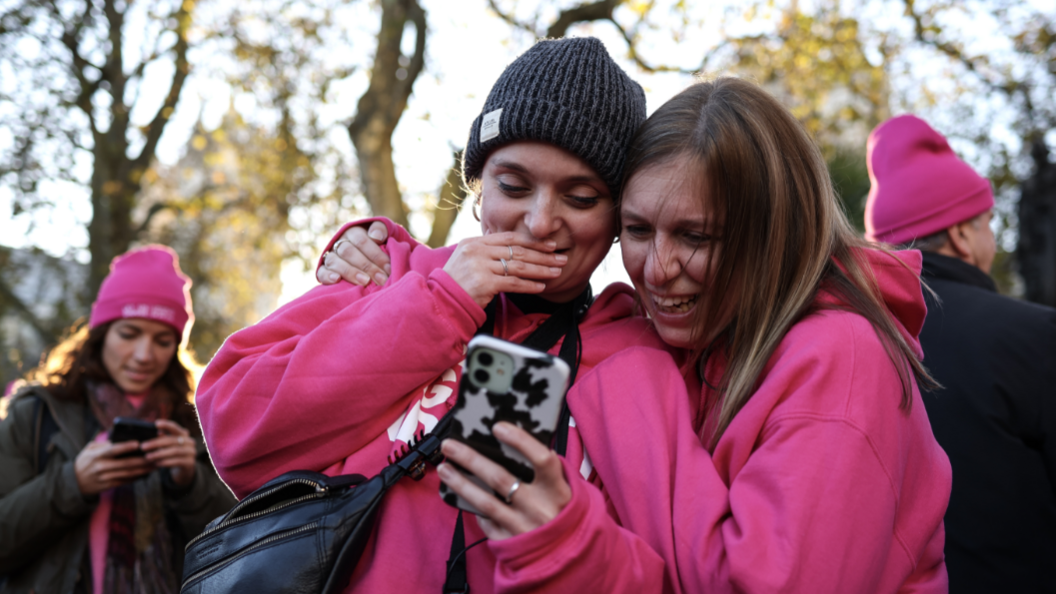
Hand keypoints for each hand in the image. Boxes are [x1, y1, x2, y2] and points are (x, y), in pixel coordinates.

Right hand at [74, 439, 153, 495]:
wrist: (74, 482)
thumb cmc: (85, 461)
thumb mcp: (89, 450)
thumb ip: (104, 444)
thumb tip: (121, 440)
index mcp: (96, 455)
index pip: (113, 450)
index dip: (126, 447)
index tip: (138, 443)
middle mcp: (101, 467)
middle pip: (126, 463)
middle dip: (143, 460)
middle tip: (156, 455)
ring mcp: (105, 478)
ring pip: (129, 473)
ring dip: (144, 469)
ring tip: (156, 464)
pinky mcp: (109, 485)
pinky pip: (126, 481)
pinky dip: (137, 476)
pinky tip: (147, 472)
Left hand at [142, 419, 196, 487]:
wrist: (183, 469)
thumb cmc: (172, 454)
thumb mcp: (167, 445)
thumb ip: (163, 438)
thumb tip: (158, 432)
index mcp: (184, 434)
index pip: (175, 427)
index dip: (166, 425)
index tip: (156, 423)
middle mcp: (190, 441)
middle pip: (171, 440)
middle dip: (156, 443)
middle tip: (143, 447)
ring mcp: (191, 452)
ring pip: (174, 451)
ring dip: (159, 454)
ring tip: (148, 457)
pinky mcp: (190, 462)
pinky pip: (177, 461)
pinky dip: (166, 462)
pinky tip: (156, 463)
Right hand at [318, 221, 391, 286]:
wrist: (368, 256)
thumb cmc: (379, 245)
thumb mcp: (383, 232)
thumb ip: (381, 229)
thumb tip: (376, 237)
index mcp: (353, 232)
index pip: (362, 241)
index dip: (376, 254)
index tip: (389, 267)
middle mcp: (339, 242)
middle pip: (349, 252)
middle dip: (367, 266)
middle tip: (381, 279)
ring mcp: (330, 256)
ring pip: (335, 261)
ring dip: (350, 272)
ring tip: (365, 282)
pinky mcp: (324, 270)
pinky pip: (321, 272)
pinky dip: (328, 276)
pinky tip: (337, 280)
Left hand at [437, 422, 571, 539]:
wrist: (566, 555)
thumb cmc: (561, 511)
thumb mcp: (563, 489)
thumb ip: (546, 470)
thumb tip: (514, 442)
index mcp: (557, 490)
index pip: (541, 459)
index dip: (520, 441)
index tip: (497, 427)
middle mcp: (539, 508)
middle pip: (500, 478)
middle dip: (471, 459)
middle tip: (449, 445)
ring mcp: (523, 527)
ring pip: (485, 502)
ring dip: (461, 483)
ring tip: (444, 468)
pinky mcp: (509, 542)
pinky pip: (486, 521)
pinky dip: (473, 507)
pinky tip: (461, 495)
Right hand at [443, 233, 566, 308]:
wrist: (441, 301)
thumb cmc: (456, 283)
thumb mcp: (467, 259)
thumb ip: (486, 252)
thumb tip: (509, 247)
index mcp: (474, 242)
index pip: (509, 237)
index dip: (532, 241)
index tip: (549, 245)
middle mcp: (477, 251)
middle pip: (517, 251)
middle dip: (543, 255)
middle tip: (560, 258)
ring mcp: (480, 266)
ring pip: (518, 266)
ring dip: (541, 269)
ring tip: (556, 272)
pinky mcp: (484, 283)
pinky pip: (513, 283)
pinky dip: (529, 285)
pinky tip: (541, 286)